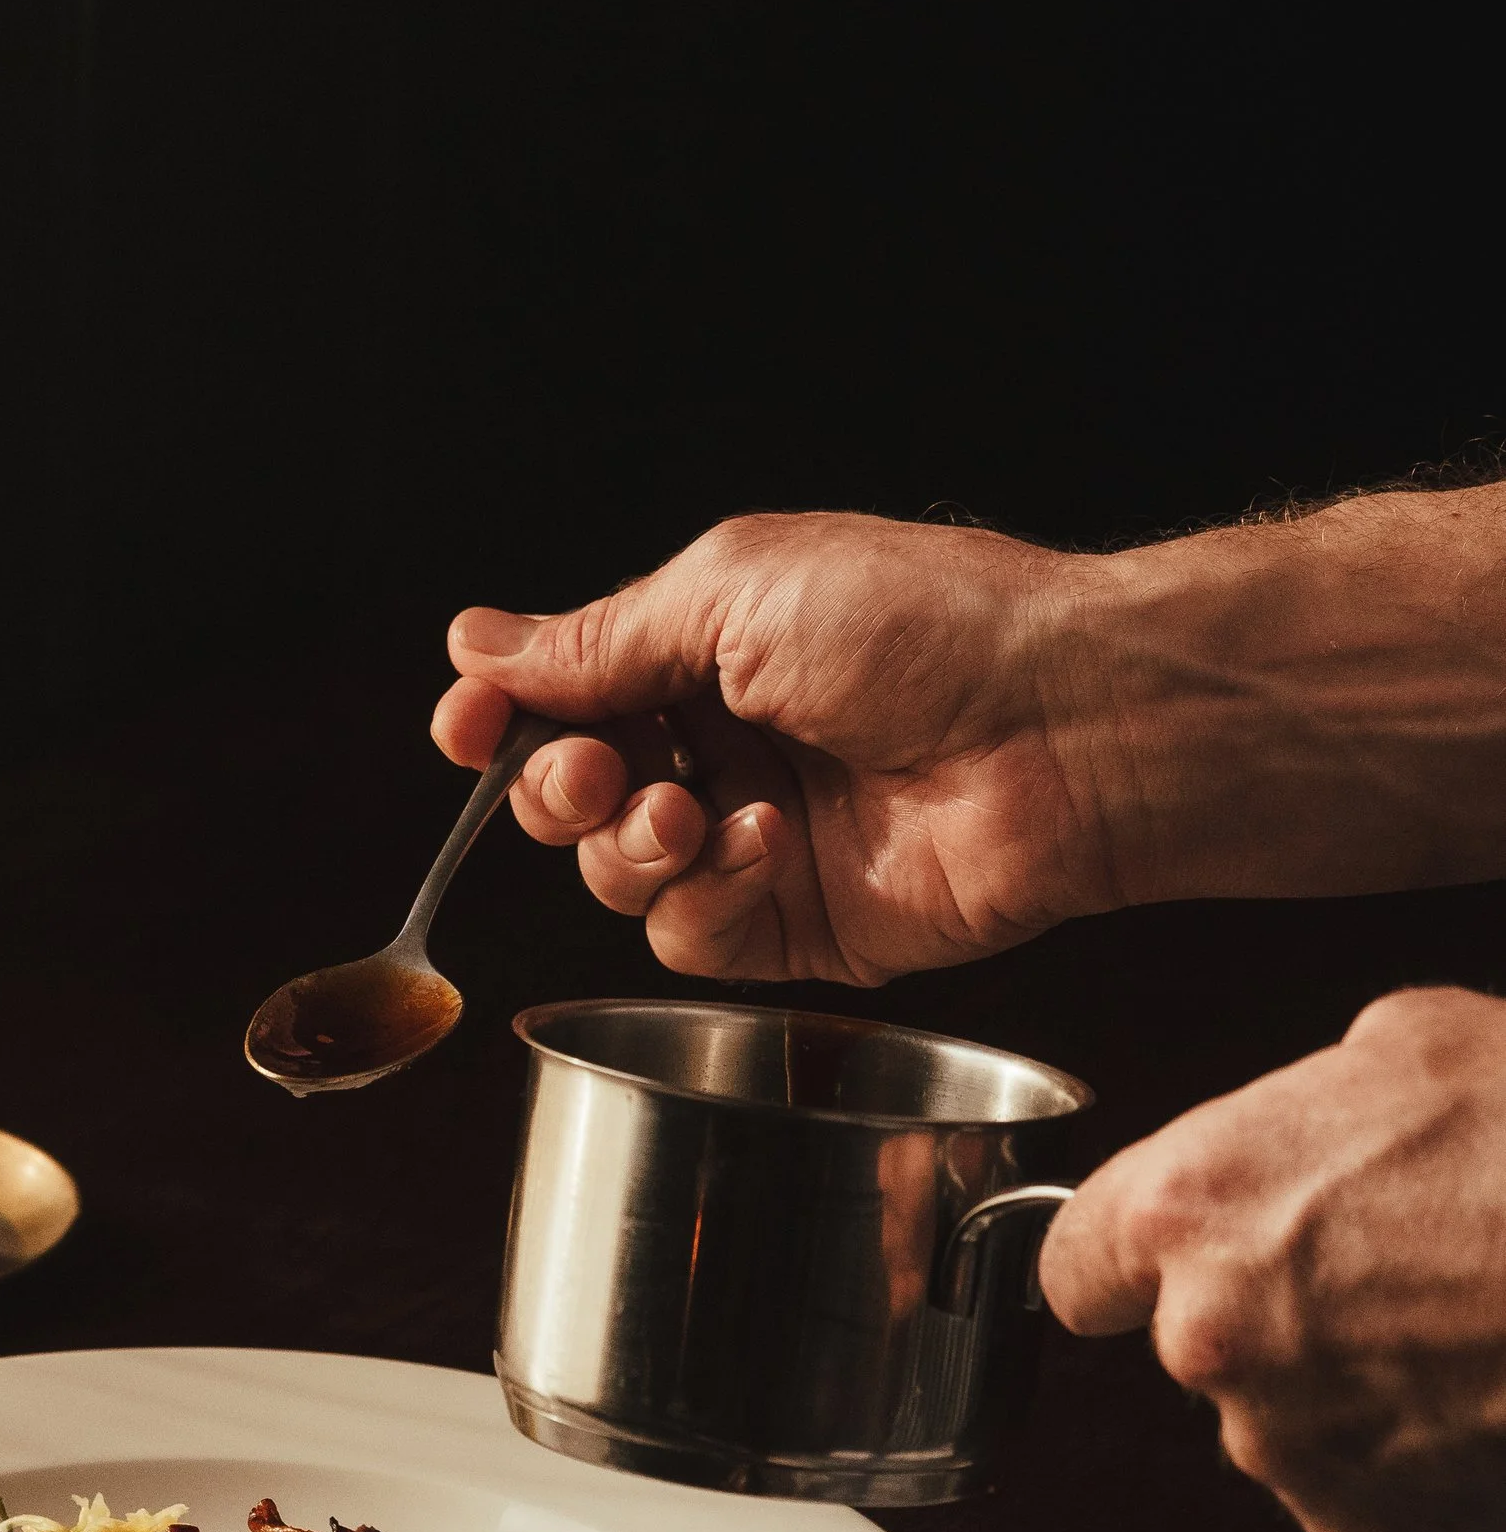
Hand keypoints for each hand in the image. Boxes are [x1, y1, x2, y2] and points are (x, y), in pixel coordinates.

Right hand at [436, 487, 1505, 985]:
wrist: (1068, 726)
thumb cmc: (927, 625)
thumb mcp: (734, 593)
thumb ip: (598, 639)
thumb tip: (473, 643)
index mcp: (705, 648)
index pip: (560, 693)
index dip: (499, 715)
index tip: (464, 728)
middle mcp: (723, 745)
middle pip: (566, 793)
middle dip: (555, 786)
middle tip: (590, 774)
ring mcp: (758, 840)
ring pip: (615, 874)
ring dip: (628, 844)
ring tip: (691, 807)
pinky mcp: (800, 926)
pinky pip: (689, 938)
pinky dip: (702, 897)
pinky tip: (763, 848)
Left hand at [1041, 989, 1505, 1531]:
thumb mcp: (1402, 1045)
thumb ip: (1303, 1105)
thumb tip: (1309, 1124)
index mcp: (1190, 1210)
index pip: (1075, 1263)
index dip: (1124, 1260)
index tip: (1154, 1262)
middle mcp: (1212, 1338)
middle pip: (1194, 1341)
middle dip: (1270, 1310)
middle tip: (1384, 1264)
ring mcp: (1286, 1443)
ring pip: (1281, 1415)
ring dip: (1343, 1381)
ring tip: (1453, 1317)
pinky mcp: (1364, 1521)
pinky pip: (1356, 1484)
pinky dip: (1406, 1448)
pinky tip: (1474, 1385)